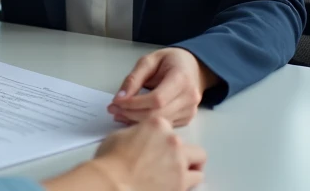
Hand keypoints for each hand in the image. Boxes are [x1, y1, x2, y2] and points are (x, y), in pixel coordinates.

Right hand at [42, 118, 204, 190]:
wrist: (112, 182)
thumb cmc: (111, 161)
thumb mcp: (119, 136)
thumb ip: (136, 133)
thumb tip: (138, 138)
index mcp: (157, 125)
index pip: (169, 128)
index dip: (163, 138)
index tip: (159, 146)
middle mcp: (172, 141)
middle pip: (191, 146)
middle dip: (185, 154)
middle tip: (175, 161)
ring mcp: (179, 162)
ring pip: (199, 163)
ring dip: (190, 168)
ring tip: (179, 175)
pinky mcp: (182, 182)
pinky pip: (195, 181)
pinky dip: (188, 183)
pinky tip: (176, 184)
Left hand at [109, 48, 217, 126]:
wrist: (193, 67)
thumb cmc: (170, 61)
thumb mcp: (149, 61)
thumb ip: (134, 78)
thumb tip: (120, 97)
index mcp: (181, 79)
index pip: (157, 99)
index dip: (134, 103)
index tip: (116, 101)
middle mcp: (189, 97)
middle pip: (157, 114)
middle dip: (131, 114)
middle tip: (112, 109)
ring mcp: (190, 110)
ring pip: (159, 122)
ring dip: (135, 120)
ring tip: (118, 113)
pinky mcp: (187, 119)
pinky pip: (163, 125)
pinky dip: (145, 123)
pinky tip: (132, 117)